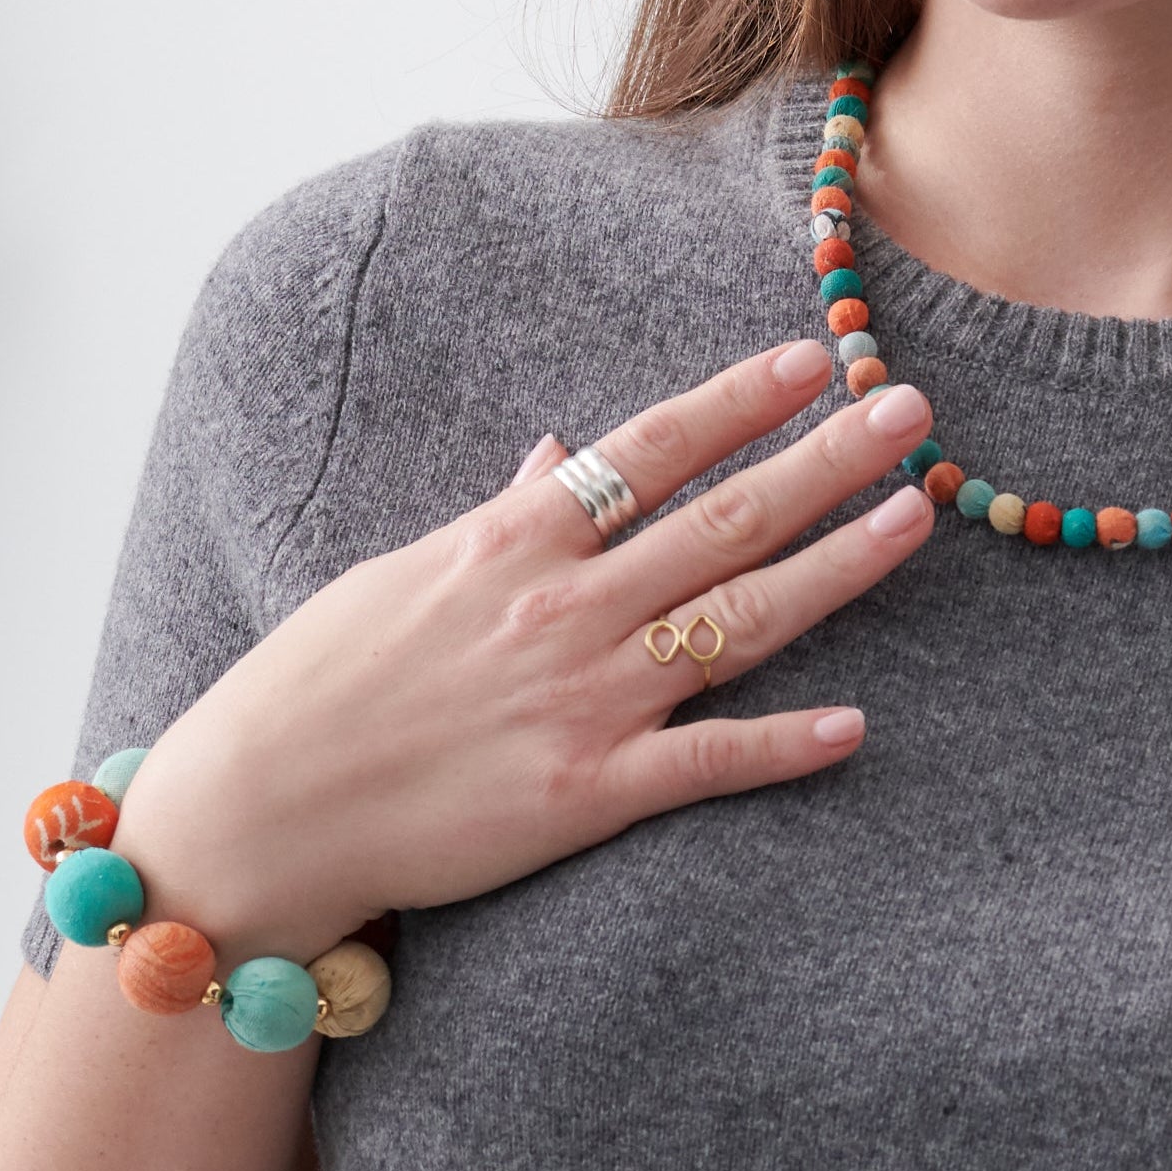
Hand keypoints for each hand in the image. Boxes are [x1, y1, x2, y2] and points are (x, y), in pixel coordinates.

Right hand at [108, 340, 934, 963]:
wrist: (256, 813)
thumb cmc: (317, 688)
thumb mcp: (403, 574)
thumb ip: (500, 516)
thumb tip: (559, 454)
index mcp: (513, 543)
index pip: (650, 449)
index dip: (740, 400)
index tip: (815, 356)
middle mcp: (561, 608)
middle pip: (722, 518)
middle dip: (827, 459)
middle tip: (912, 410)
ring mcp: (580, 699)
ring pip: (737, 620)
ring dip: (836, 568)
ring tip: (915, 519)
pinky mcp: (585, 793)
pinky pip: (704, 761)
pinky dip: (781, 745)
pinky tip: (855, 726)